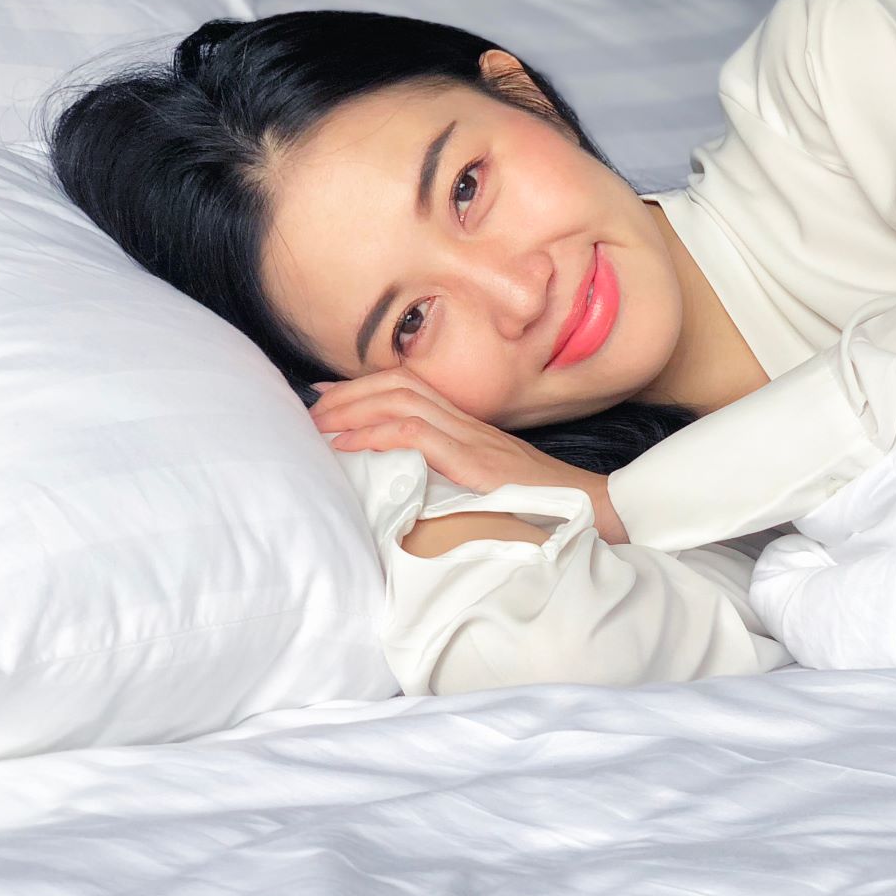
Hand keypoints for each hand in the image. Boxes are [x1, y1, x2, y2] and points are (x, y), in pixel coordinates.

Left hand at [308, 367, 628, 544]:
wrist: (587, 511)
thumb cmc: (541, 507)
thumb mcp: (491, 485)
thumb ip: (456, 476)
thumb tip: (414, 485)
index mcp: (470, 427)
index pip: (410, 388)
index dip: (364, 388)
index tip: (326, 397)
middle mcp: (468, 423)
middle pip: (399, 384)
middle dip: (349, 393)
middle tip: (309, 408)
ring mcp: (472, 438)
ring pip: (402, 400)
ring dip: (353, 408)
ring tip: (318, 422)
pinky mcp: (475, 459)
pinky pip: (417, 433)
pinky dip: (377, 432)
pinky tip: (349, 443)